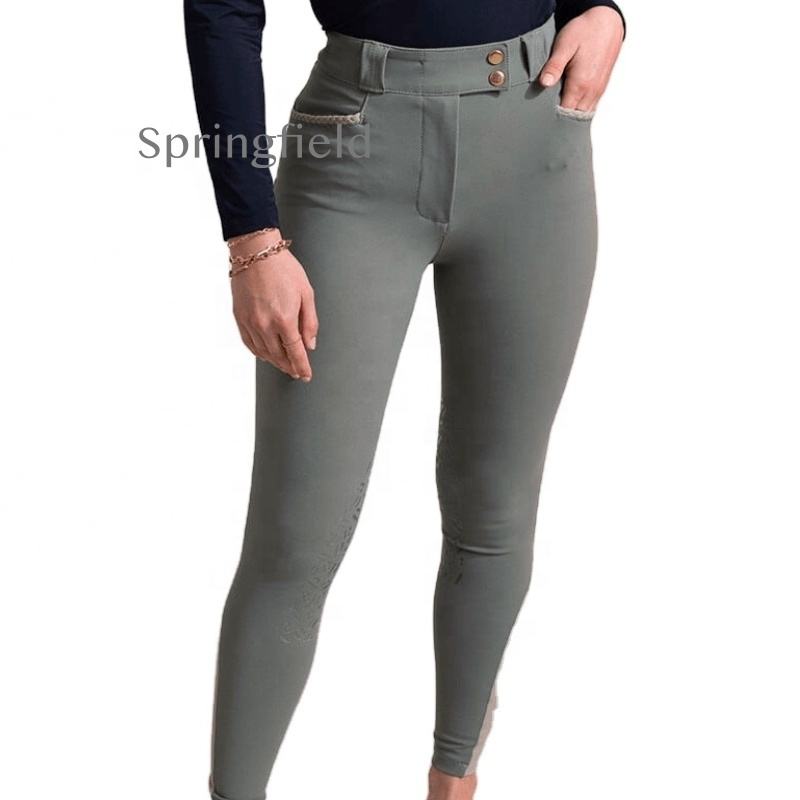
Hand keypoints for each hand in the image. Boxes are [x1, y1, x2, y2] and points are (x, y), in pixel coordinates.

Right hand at [229, 229, 317, 381]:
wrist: (255, 252)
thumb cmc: (283, 268)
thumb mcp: (306, 293)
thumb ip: (310, 322)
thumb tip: (310, 344)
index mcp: (284, 319)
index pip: (295, 353)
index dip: (302, 367)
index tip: (305, 375)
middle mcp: (265, 325)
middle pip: (278, 357)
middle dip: (289, 367)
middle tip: (297, 372)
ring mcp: (250, 323)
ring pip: (263, 353)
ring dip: (275, 362)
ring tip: (284, 365)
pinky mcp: (239, 318)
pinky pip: (249, 344)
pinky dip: (259, 353)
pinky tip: (266, 354)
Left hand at [539, 6, 623, 111]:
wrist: (606, 22)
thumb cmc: (584, 31)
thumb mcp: (564, 45)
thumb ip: (554, 66)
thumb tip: (544, 83)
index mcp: (581, 84)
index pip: (564, 113)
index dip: (551, 118)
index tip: (539, 118)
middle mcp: (592, 91)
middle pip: (573, 118)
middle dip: (559, 121)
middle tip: (544, 119)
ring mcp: (598, 91)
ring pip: (582, 115)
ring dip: (569, 116)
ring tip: (554, 115)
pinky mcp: (600, 88)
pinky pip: (589, 107)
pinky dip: (578, 110)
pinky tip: (567, 106)